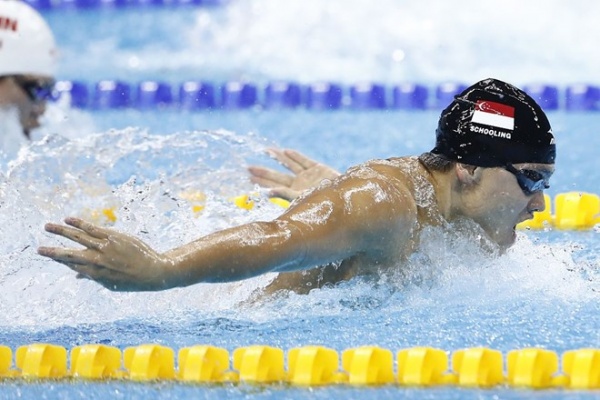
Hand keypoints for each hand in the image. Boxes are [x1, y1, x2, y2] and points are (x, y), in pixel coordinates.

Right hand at [38, 217, 170, 290]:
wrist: (154, 271)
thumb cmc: (133, 279)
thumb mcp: (111, 283)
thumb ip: (93, 277)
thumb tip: (76, 275)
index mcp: (95, 274)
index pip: (72, 265)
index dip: (58, 260)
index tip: (47, 255)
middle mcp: (97, 261)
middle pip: (70, 254)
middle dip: (53, 252)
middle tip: (38, 249)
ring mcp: (105, 247)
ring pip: (78, 237)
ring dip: (61, 231)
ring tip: (47, 227)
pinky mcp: (113, 237)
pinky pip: (93, 228)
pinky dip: (79, 223)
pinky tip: (68, 219)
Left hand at [248, 148, 339, 200]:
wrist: (347, 198)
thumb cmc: (325, 204)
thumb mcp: (304, 200)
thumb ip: (286, 195)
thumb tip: (267, 193)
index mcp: (294, 194)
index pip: (274, 187)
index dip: (261, 182)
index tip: (248, 178)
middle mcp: (299, 185)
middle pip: (278, 177)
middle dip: (264, 172)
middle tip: (248, 168)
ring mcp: (309, 176)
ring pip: (290, 165)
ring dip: (278, 158)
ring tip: (266, 151)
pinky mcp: (319, 169)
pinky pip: (305, 161)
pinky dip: (296, 156)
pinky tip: (286, 151)